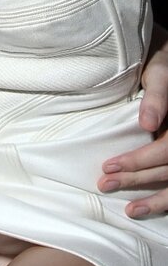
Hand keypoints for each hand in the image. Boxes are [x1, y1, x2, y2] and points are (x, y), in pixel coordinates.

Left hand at [97, 26, 167, 216]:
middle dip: (137, 179)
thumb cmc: (157, 60)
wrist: (160, 55)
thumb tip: (147, 124)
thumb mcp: (158, 69)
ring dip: (155, 200)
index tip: (109, 165)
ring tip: (129, 211)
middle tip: (104, 184)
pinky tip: (145, 207)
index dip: (141, 160)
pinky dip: (164, 199)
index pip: (167, 149)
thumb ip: (157, 94)